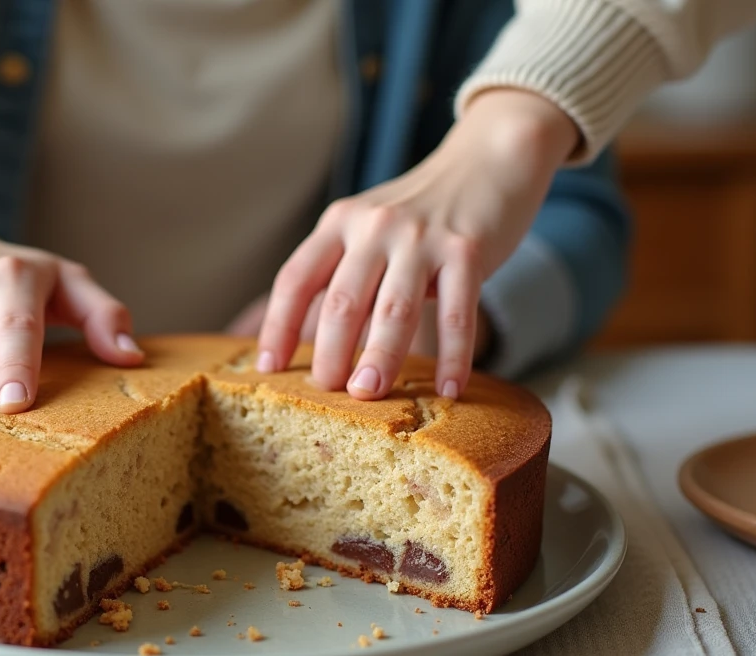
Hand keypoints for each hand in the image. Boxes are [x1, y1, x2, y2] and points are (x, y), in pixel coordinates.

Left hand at [256, 89, 576, 398]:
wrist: (488, 160)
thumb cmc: (420, 213)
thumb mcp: (368, 227)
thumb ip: (343, 271)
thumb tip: (314, 344)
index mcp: (339, 223)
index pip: (295, 279)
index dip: (278, 325)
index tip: (268, 368)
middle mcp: (374, 227)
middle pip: (342, 301)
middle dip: (331, 353)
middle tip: (327, 392)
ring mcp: (421, 238)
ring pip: (394, 311)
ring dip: (380, 358)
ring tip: (368, 395)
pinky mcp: (467, 250)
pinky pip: (456, 314)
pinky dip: (454, 357)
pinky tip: (449, 390)